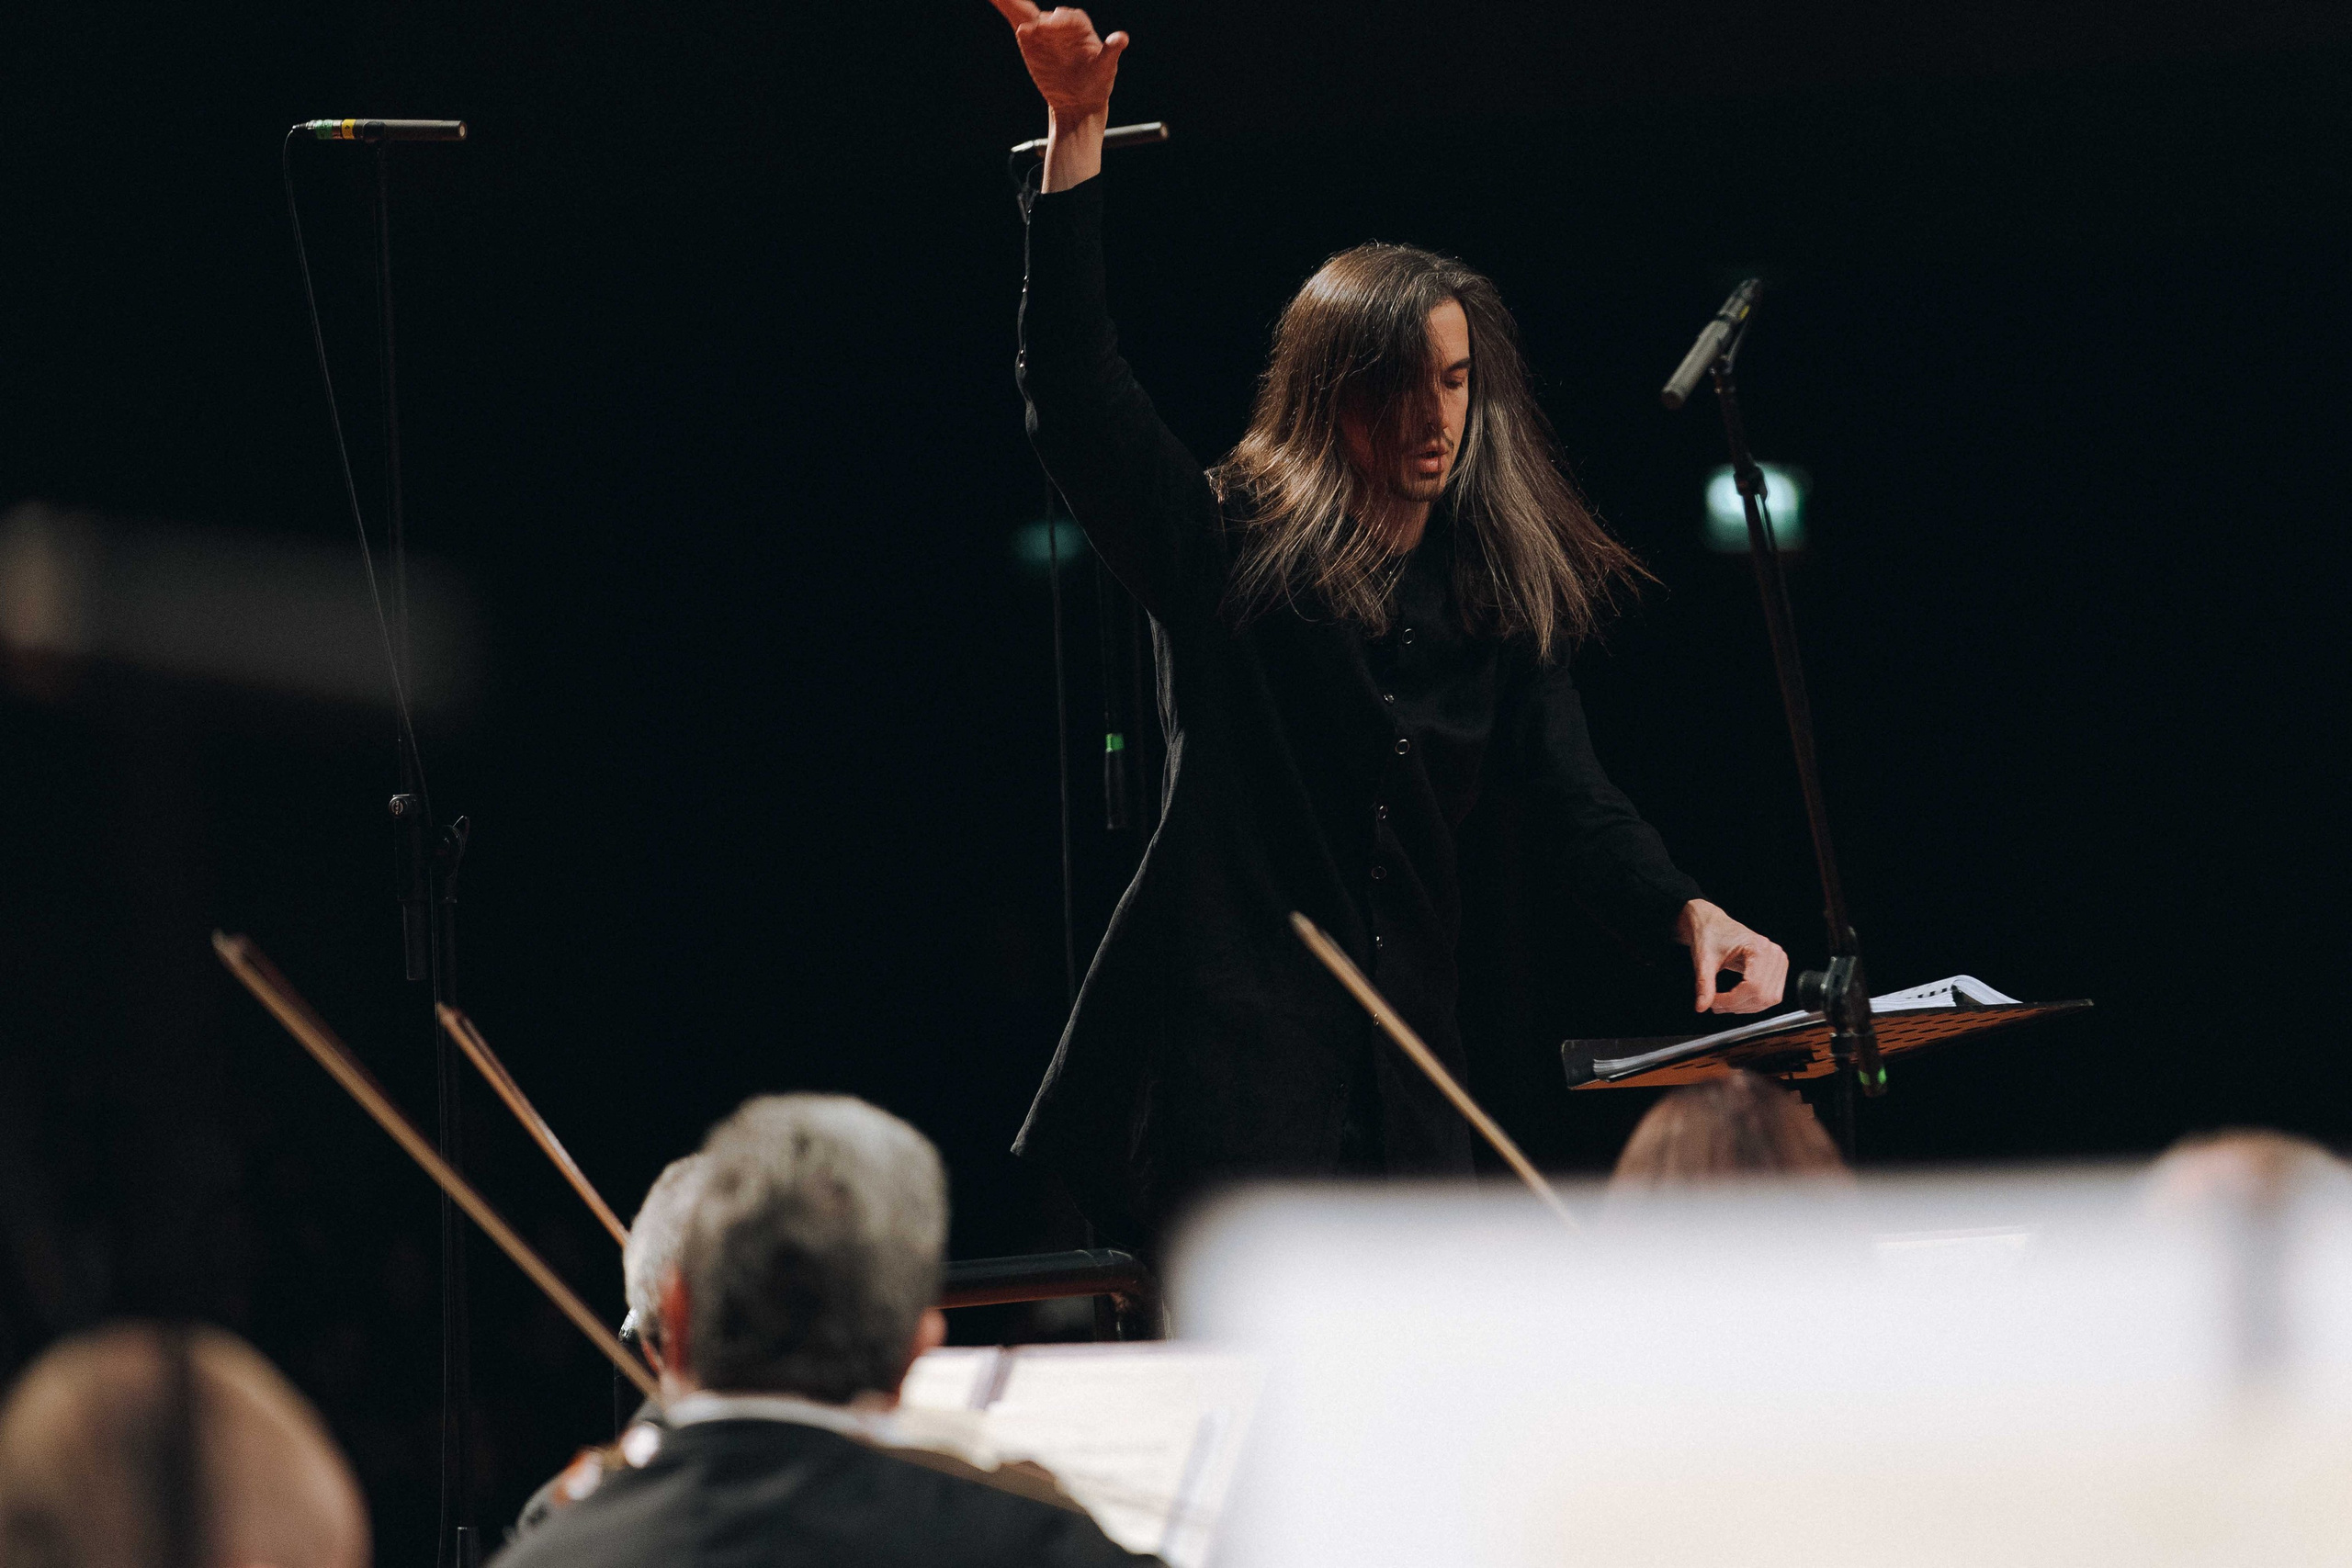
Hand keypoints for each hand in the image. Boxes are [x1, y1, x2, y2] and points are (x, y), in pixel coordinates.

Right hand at [987, 2, 1129, 122]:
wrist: (1078, 100)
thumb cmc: (1096, 83)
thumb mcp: (1105, 68)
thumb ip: (1110, 51)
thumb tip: (1122, 38)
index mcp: (1081, 29)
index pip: (1071, 19)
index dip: (1062, 20)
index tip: (1050, 23)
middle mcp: (1061, 26)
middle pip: (1046, 14)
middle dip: (1034, 12)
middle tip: (1022, 15)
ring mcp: (1044, 32)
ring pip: (1027, 12)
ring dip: (1012, 2)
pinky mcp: (1030, 38)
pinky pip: (1016, 19)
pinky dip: (1006, 7)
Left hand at [1675, 899, 1788, 1013]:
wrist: (1713, 924)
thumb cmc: (1710, 935)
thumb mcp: (1704, 960)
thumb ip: (1704, 984)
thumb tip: (1701, 1007)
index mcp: (1758, 947)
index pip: (1753, 986)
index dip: (1732, 1000)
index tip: (1713, 1003)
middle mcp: (1774, 954)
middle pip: (1762, 995)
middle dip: (1737, 1005)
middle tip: (1716, 1006)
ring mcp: (1778, 961)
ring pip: (1768, 999)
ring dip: (1744, 1007)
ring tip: (1724, 1003)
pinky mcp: (1777, 969)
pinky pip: (1770, 995)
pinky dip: (1752, 1002)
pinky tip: (1735, 1000)